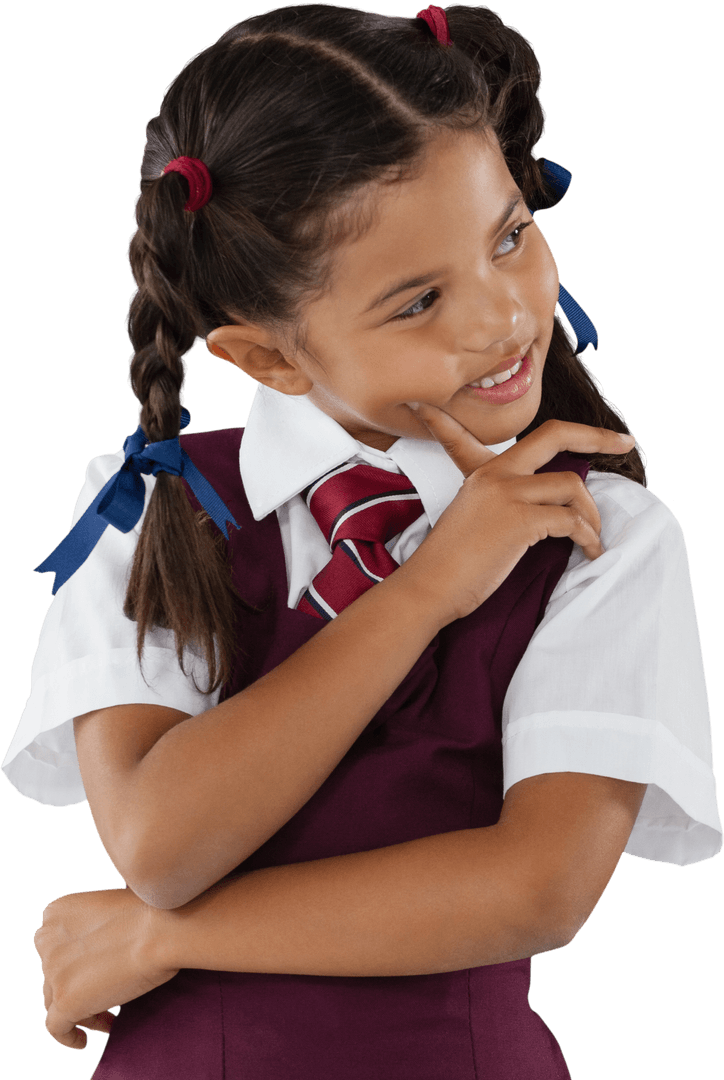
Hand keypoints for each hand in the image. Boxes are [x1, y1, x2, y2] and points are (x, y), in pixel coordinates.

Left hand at [34, 887, 178, 1049]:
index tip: (95, 972)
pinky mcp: (65, 1000)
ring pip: (55, 1001)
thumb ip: (94, 927)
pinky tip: (83, 1042)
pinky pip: (57, 1028)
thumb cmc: (153, 912)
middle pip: (54, 974)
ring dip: (78, 1010)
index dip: (74, 963)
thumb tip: (101, 952)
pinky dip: (68, 1037)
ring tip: (104, 1019)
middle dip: (75, 985)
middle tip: (102, 995)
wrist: (164, 928)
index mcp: (57, 913)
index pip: (55, 946)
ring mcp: (54, 971)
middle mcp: (47, 940)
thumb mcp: (111, 908)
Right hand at [398, 407, 635, 624]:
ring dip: (591, 514)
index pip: (527, 436)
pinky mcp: (519, 521)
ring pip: (571, 486)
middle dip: (597, 436)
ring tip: (591, 537)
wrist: (428, 587)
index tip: (602, 431)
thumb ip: (505, 502)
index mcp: (486, 472)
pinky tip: (587, 552)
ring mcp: (507, 494)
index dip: (570, 429)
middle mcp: (496, 474)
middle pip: (555, 435)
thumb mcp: (473, 517)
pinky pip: (571, 521)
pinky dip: (587, 538)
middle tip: (624, 445)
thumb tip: (550, 509)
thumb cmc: (451, 564)